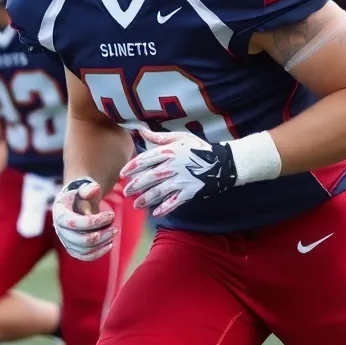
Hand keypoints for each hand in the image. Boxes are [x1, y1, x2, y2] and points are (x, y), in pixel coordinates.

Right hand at [52, 178, 116, 260]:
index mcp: (60, 214)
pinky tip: (109, 244)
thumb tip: (95, 190)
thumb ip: (89, 188)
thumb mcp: (84, 188)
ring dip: (101, 244)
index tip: (111, 214)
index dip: (95, 221)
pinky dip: (98, 253)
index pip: (75, 223)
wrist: (76, 203)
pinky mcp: (73, 249)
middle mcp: (60, 230)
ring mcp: (66, 241)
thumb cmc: (81, 195)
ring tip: (113, 233)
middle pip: (81, 240)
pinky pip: (84, 256)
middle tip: (115, 228)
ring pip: (84, 250)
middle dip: (101, 235)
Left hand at [121, 128, 236, 216]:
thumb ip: (160, 137)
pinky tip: (155, 213)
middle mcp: (173, 166)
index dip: (133, 167)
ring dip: (146, 199)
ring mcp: (181, 180)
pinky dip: (165, 208)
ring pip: (159, 191)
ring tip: (136, 204)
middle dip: (136, 185)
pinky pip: (175, 202)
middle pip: (150, 177)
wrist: (222, 163)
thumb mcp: (180, 137)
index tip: (123, 174)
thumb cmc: (199, 148)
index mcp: (169, 152)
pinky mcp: (189, 192)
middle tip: (126, 192)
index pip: (146, 159)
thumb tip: (142, 131)